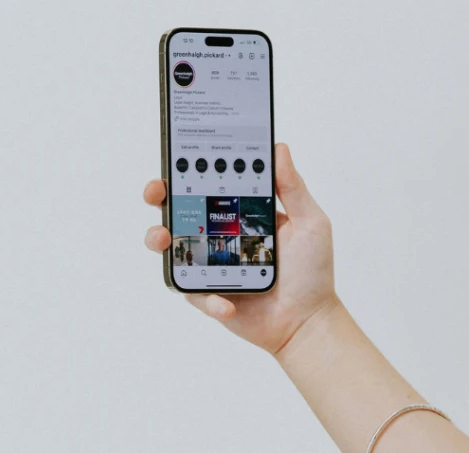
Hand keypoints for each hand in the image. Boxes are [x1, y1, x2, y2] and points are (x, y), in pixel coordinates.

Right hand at [143, 143, 336, 354]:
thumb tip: (279, 148)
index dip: (189, 169)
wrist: (308, 320)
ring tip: (164, 239)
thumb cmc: (311, 271)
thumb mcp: (309, 223)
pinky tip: (228, 302)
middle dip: (161, 197)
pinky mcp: (207, 294)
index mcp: (242, 213)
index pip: (210, 184)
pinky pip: (193, 291)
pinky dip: (208, 297)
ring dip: (160, 240)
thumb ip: (292, 188)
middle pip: (180, 210)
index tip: (179, 157)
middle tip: (157, 192)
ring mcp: (210, 264)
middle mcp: (220, 235)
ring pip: (171, 248)